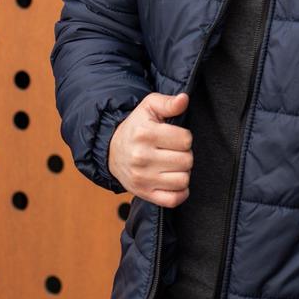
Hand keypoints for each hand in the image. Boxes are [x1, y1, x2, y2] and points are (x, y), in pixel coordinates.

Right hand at [107, 92, 193, 206]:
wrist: (112, 151)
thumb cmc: (136, 127)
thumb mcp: (148, 107)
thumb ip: (168, 102)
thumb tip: (184, 99)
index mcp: (145, 134)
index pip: (186, 139)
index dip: (184, 137)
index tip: (174, 137)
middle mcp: (141, 157)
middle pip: (187, 160)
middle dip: (184, 155)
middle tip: (173, 152)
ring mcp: (142, 178)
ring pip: (183, 179)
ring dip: (183, 172)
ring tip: (172, 165)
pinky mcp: (144, 194)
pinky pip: (174, 199)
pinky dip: (180, 192)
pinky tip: (173, 181)